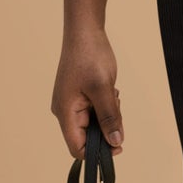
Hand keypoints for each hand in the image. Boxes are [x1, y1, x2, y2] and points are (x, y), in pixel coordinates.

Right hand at [52, 25, 124, 157]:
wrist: (85, 31)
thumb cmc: (89, 56)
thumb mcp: (103, 89)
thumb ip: (110, 117)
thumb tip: (116, 142)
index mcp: (65, 113)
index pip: (77, 148)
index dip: (97, 152)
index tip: (118, 144)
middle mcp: (65, 111)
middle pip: (88, 137)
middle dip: (107, 127)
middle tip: (115, 105)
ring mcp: (71, 103)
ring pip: (95, 123)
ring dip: (108, 114)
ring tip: (111, 93)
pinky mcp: (79, 96)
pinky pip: (95, 111)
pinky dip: (106, 105)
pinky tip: (109, 89)